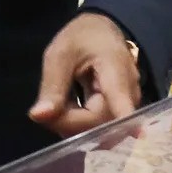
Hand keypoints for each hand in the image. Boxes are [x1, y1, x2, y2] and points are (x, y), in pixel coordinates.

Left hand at [29, 11, 143, 136]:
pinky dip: (77, 121)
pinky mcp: (116, 113)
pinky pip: (97, 126)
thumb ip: (53, 86)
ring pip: (97, 129)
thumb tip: (39, 116)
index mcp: (116, 73)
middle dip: (69, 122)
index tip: (132, 141)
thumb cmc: (82, 38)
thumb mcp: (60, 54)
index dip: (122, 125)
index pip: (121, 105)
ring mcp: (124, 106)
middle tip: (45, 109)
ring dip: (71, 123)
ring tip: (55, 104)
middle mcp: (127, 95)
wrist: (101, 31)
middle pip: (100, 125)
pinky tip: (65, 110)